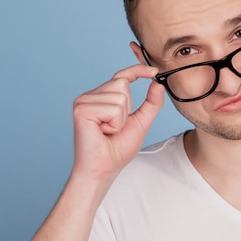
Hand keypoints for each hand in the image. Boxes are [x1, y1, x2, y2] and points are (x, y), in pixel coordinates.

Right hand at [70, 64, 164, 192]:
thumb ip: (151, 103)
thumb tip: (158, 84)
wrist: (103, 169)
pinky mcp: (82, 110)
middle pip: (122, 84)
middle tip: (114, 127)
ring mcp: (83, 101)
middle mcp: (90, 96)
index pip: (121, 76)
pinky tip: (102, 132)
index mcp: (101, 97)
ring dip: (121, 119)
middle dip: (127, 109)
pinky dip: (114, 124)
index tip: (154, 71)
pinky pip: (113, 108)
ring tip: (108, 131)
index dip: (138, 70)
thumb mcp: (141, 123)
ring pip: (119, 96)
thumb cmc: (117, 150)